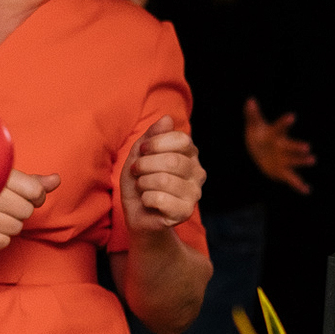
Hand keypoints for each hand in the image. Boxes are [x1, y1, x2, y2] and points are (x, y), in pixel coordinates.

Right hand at [0, 169, 61, 249]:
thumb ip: (30, 181)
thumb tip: (57, 180)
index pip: (34, 192)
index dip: (36, 195)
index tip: (27, 195)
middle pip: (26, 211)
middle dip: (19, 208)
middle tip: (1, 203)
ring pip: (16, 227)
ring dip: (8, 222)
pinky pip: (3, 241)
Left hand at [123, 116, 203, 232]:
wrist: (138, 215)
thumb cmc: (140, 182)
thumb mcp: (140, 155)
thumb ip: (152, 136)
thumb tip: (167, 118)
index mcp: (190, 154)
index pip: (181, 139)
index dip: (156, 143)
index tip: (142, 151)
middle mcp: (197, 172)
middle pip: (172, 160)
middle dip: (145, 165)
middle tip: (136, 171)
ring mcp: (194, 193)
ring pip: (164, 180)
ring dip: (143, 183)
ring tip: (142, 187)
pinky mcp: (186, 212)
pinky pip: (161, 199)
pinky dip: (146, 198)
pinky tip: (148, 201)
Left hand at [243, 98, 314, 194]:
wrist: (260, 152)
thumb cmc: (259, 136)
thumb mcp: (254, 126)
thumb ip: (252, 115)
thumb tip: (249, 100)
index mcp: (275, 135)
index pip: (279, 128)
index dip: (284, 122)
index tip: (291, 116)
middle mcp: (283, 147)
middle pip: (290, 147)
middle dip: (297, 147)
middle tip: (307, 147)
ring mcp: (284, 160)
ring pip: (294, 161)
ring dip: (302, 161)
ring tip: (312, 160)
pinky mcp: (283, 172)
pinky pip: (292, 179)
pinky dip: (299, 185)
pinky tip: (307, 191)